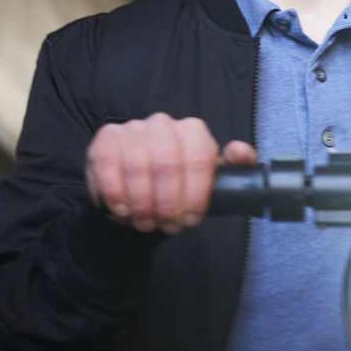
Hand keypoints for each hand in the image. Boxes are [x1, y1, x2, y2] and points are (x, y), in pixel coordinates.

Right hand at [85, 113, 256, 234]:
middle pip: (168, 166)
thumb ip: (233, 167)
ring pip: (138, 167)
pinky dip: (116, 193)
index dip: (195, 195)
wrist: (139, 191)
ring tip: (145, 223)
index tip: (192, 220)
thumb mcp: (208, 180)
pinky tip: (122, 210)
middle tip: (167, 227)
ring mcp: (133, 128)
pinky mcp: (106, 139)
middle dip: (168, 204)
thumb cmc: (178, 186)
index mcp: (193, 131)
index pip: (198, 160)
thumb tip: (244, 154)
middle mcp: (163, 123)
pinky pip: (109, 165)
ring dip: (142, 204)